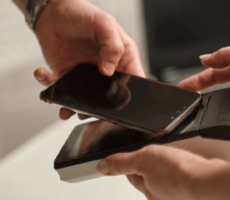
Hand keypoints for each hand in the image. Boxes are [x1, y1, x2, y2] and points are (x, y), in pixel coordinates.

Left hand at [32, 0, 144, 119]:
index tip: (120, 100)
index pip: (134, 81)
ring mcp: (86, 76)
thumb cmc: (83, 14)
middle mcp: (106, 70)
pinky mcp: (67, 76)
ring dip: (74, 106)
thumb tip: (109, 70)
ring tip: (67, 107)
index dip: (130, 94)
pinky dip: (50, 86)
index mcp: (123, 59)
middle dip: (100, 108)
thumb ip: (113, 46)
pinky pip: (60, 88)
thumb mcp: (105, 24)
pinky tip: (44, 74)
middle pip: (110, 97)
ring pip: (85, 100)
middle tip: (89, 111)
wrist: (54, 11)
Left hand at [97, 145, 229, 199]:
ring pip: (166, 173)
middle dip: (152, 161)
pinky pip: (182, 173)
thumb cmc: (177, 172)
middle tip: (159, 150)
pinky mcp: (190, 184)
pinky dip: (183, 165)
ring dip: (169, 162)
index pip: (131, 174)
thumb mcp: (143, 159)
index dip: (131, 161)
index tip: (135, 153)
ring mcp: (176, 190)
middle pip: (149, 175)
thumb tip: (102, 166)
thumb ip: (122, 162)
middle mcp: (160, 194)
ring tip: (174, 154)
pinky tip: (186, 160)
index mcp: (145, 189)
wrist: (207, 179)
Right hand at [178, 42, 229, 131]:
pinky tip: (222, 127)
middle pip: (216, 95)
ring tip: (199, 115)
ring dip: (214, 113)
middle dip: (199, 99)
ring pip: (226, 111)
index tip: (182, 88)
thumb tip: (204, 59)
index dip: (196, 82)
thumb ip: (225, 56)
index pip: (212, 76)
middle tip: (184, 105)